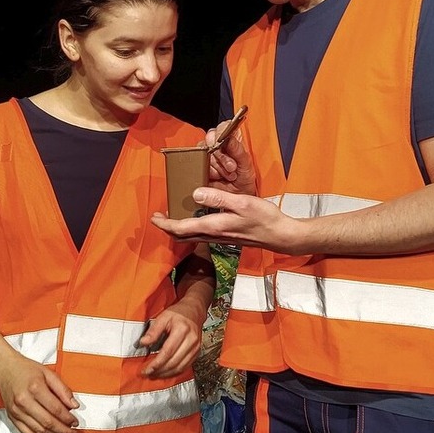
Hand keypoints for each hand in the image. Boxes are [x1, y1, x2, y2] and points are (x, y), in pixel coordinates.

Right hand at [0, 356, 79, 432]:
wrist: (4, 369)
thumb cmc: (28, 369)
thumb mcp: (48, 373)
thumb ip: (63, 390)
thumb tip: (75, 406)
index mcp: (35, 388)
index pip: (56, 409)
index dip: (68, 418)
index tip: (76, 422)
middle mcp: (24, 402)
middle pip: (48, 422)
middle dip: (64, 431)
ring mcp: (17, 411)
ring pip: (38, 431)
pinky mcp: (12, 417)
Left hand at [137, 305, 205, 377]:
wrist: (194, 311)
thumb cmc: (179, 313)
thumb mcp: (163, 317)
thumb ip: (153, 331)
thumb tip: (143, 342)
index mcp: (182, 330)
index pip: (167, 352)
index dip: (156, 363)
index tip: (147, 369)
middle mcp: (191, 340)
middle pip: (174, 362)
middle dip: (159, 371)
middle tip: (148, 374)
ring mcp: (196, 347)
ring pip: (180, 367)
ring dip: (166, 374)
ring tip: (155, 375)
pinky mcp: (197, 352)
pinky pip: (185, 366)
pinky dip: (174, 372)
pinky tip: (165, 372)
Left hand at [152, 187, 297, 252]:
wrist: (279, 236)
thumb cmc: (264, 218)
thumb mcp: (242, 203)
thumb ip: (218, 198)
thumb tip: (195, 194)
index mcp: (213, 226)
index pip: (181, 228)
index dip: (165, 224)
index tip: (154, 216)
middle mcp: (213, 235)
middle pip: (182, 235)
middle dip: (167, 227)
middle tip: (157, 216)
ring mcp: (219, 238)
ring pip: (191, 236)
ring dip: (178, 228)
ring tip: (171, 215)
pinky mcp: (225, 237)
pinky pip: (201, 234)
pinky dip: (191, 227)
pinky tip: (194, 217)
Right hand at [205, 125, 255, 195]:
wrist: (239, 197)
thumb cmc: (245, 180)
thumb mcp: (246, 164)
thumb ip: (238, 150)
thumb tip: (229, 138)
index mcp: (231, 140)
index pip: (222, 128)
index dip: (220, 134)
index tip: (222, 143)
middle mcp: (218, 147)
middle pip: (210, 140)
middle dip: (221, 156)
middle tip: (232, 167)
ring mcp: (208, 157)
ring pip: (204, 154)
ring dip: (216, 167)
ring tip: (228, 175)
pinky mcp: (201, 168)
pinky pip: (199, 166)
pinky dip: (209, 173)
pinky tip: (218, 178)